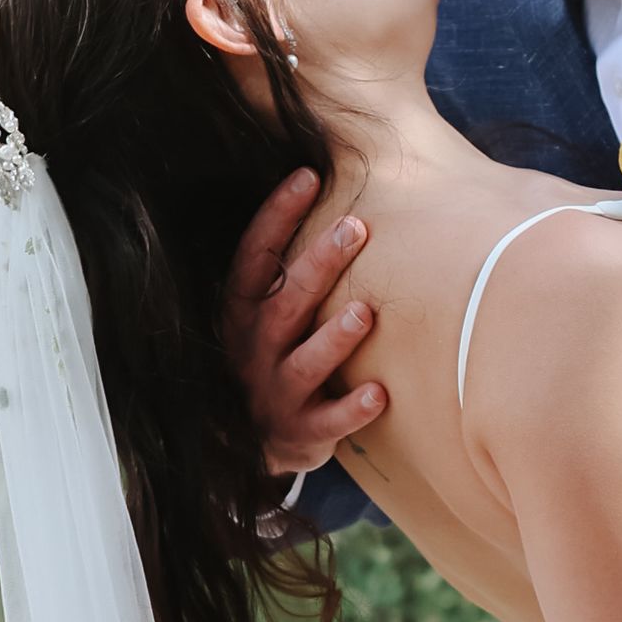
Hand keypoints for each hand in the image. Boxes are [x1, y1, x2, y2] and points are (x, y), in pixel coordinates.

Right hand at [222, 168, 387, 475]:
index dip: (276, 217)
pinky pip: (327, 422)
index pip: (253, 256)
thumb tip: (316, 179)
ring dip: (334, 338)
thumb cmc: (271, 357)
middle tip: (356, 227)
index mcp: (241, 312)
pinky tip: (380, 394)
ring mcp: (273, 392)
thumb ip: (285, 265)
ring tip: (365, 312)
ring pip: (304, 363)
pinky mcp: (299, 433)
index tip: (307, 175)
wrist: (247, 445)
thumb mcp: (264, 312)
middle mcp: (252, 348)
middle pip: (284, 302)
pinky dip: (351, 411)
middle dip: (319, 264)